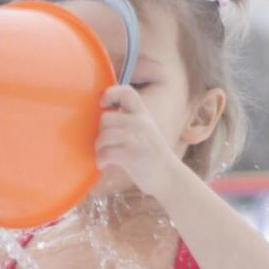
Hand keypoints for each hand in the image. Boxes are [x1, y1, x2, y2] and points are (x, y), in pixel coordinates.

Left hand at [96, 85, 186, 199]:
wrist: (169, 177)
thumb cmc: (152, 157)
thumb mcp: (146, 132)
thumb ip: (129, 123)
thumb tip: (103, 118)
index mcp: (143, 115)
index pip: (126, 92)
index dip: (110, 94)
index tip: (104, 105)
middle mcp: (140, 123)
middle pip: (105, 118)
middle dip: (100, 133)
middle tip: (105, 144)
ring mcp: (136, 138)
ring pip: (103, 137)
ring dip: (99, 149)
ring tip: (104, 157)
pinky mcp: (131, 155)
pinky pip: (104, 153)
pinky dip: (100, 161)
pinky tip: (104, 165)